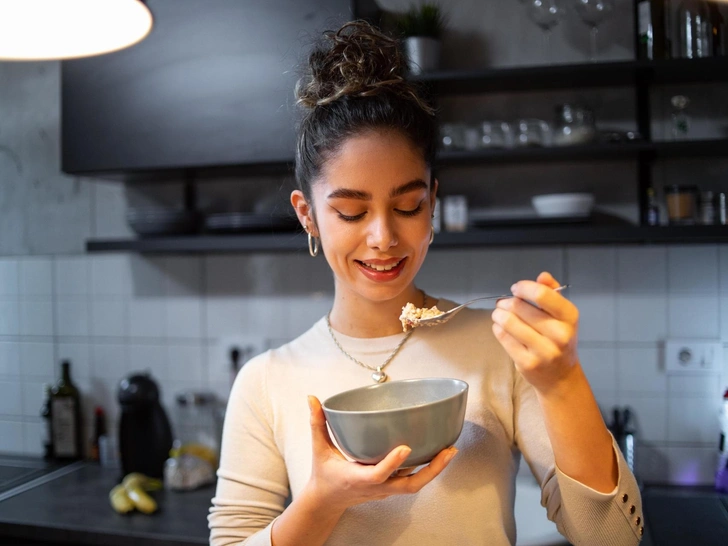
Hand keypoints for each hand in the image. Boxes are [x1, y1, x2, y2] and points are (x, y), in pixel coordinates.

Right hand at [303, 396, 457, 513]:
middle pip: (409, 485)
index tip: (405, 447)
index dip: (392, 463)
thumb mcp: (318, 448)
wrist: (327, 501)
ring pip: (415, 484)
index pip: (377, 474)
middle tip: (448, 451)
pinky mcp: (390, 488)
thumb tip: (312, 398)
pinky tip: (438, 453)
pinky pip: (412, 480)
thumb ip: (317, 423)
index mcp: (357, 478)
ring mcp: (385, 490)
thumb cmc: (324, 473)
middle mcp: (375, 488)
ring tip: (450, 450)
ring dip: (434, 469)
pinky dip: (427, 469)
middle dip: (431, 470)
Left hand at [491, 271, 579, 393]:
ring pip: (509, 322)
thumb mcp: (562, 316)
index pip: (542, 295)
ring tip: (499, 314)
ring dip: (498, 314)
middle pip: (520, 307)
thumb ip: (552, 292)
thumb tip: (542, 276)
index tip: (515, 289)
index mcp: (569, 317)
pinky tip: (500, 328)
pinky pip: (504, 338)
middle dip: (507, 302)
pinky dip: (498, 329)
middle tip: (503, 303)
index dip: (523, 288)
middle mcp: (560, 334)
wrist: (560, 377)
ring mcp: (544, 351)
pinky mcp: (528, 363)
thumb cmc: (558, 340)